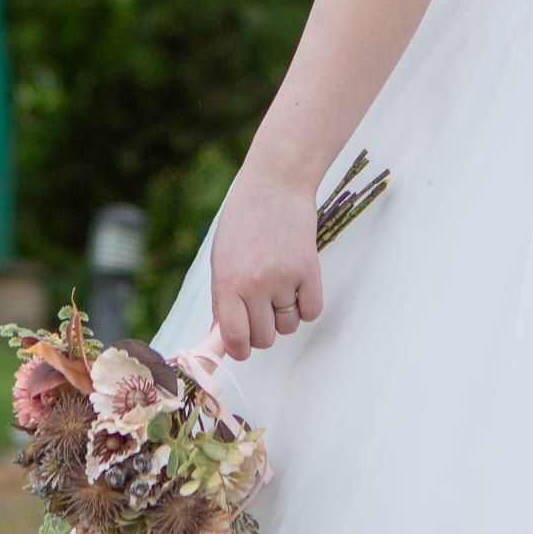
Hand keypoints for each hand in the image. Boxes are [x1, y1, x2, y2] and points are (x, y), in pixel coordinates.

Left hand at [207, 178, 323, 358]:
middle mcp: (255, 284)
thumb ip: (221, 300)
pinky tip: (297, 285)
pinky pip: (312, 312)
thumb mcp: (221, 259)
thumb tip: (220, 337)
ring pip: (288, 327)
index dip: (239, 349)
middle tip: (260, 308)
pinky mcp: (310, 270)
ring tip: (278, 287)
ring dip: (284, 316)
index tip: (242, 345)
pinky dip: (306, 306)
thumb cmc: (243, 221)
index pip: (234, 339)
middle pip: (264, 339)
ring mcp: (285, 278)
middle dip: (262, 330)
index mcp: (227, 282)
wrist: (275, 184)